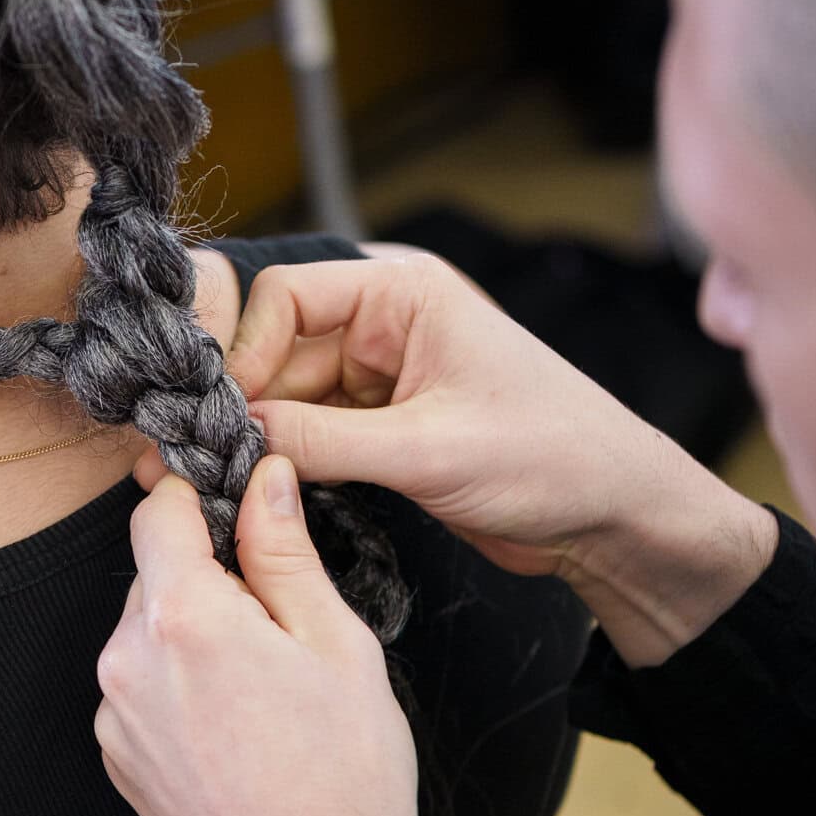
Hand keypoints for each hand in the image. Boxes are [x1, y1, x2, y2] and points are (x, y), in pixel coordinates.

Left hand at [97, 457, 431, 815]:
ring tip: (269, 692)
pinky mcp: (118, 759)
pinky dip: (184, 689)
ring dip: (197, 636)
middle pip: (155, 574)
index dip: (201, 497)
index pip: (158, 512)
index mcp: (183, 618)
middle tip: (283, 623)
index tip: (240, 506)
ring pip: (150, 634)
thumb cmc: (344, 785)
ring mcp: (114, 717)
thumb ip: (285, 552)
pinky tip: (243, 730)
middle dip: (211, 577)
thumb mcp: (336, 645)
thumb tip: (264, 481)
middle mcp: (127, 662)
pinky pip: (144, 690)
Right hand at [218, 250, 777, 667]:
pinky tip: (263, 488)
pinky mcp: (381, 428)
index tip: (230, 414)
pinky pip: (309, 431)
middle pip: (275, 346)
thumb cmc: (553, 461)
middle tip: (201, 454)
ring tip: (224, 479)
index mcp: (404, 295)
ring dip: (260, 434)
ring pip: (284, 393)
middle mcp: (385, 324)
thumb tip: (234, 433)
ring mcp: (380, 377)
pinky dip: (285, 458)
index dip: (248, 352)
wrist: (614, 520)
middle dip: (243, 398)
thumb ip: (323, 438)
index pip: (286, 295)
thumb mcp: (428, 450)